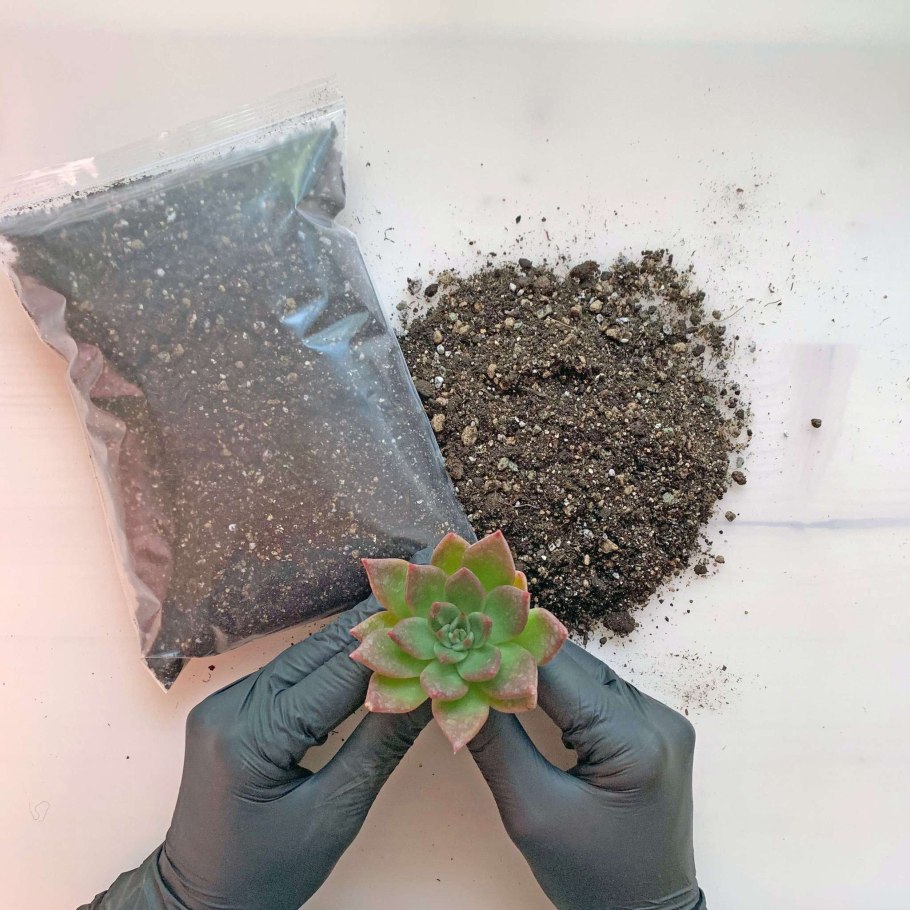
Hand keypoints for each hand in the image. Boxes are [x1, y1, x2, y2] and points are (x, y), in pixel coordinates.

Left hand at [86, 596, 428, 909]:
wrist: (200, 901)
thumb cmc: (265, 875)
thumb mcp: (334, 815)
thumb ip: (381, 747)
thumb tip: (428, 694)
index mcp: (251, 736)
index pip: (335, 675)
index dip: (389, 643)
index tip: (431, 613)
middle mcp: (231, 705)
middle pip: (316, 653)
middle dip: (375, 625)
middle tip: (423, 592)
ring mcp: (226, 702)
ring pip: (304, 656)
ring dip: (356, 639)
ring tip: (406, 612)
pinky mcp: (232, 708)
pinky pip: (291, 673)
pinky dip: (332, 661)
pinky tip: (368, 649)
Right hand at [468, 641, 703, 909]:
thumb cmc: (591, 878)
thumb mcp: (531, 813)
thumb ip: (495, 744)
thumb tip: (461, 688)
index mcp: (635, 742)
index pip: (560, 673)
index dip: (508, 653)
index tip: (464, 641)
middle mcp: (659, 719)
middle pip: (576, 667)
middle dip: (521, 658)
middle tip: (471, 649)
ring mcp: (663, 721)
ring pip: (589, 674)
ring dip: (541, 669)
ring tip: (492, 663)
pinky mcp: (657, 729)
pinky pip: (602, 692)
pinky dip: (563, 687)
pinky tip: (528, 687)